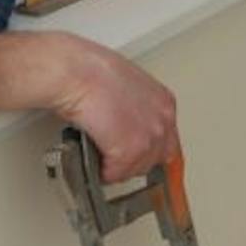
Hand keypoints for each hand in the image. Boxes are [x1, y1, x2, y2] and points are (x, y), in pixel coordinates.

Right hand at [0, 30, 178, 183]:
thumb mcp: (128, 85)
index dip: (149, 150)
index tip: (139, 154)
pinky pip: (116, 174)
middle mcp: (162, 121)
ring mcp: (149, 137)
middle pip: (156, 158)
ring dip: (117, 166)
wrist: (78, 73)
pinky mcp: (129, 151)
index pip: (168, 139)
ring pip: (136, 169)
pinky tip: (93, 156)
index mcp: (164, 102)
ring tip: (101, 153)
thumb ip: (136, 108)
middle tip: (113, 155)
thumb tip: (126, 123)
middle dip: (133, 160)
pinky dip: (103, 171)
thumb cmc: (92, 71)